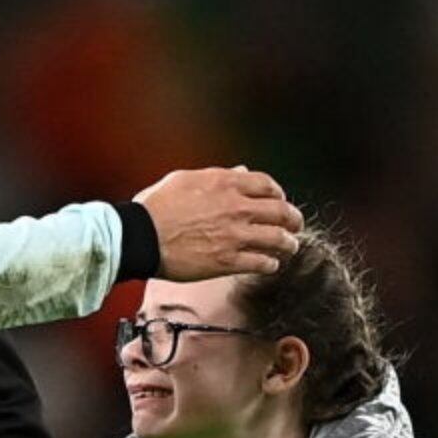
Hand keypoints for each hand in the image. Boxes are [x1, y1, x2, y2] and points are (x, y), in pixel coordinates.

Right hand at [135, 167, 302, 280]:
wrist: (141, 236)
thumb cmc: (156, 207)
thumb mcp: (185, 179)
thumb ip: (218, 176)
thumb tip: (240, 172)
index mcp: (226, 183)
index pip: (268, 186)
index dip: (278, 194)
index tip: (279, 201)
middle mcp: (236, 208)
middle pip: (281, 212)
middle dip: (293, 220)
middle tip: (295, 225)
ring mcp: (235, 236)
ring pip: (278, 239)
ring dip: (288, 244)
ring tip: (289, 247)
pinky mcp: (228, 261)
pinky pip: (261, 263)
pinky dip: (270, 264)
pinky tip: (270, 265)